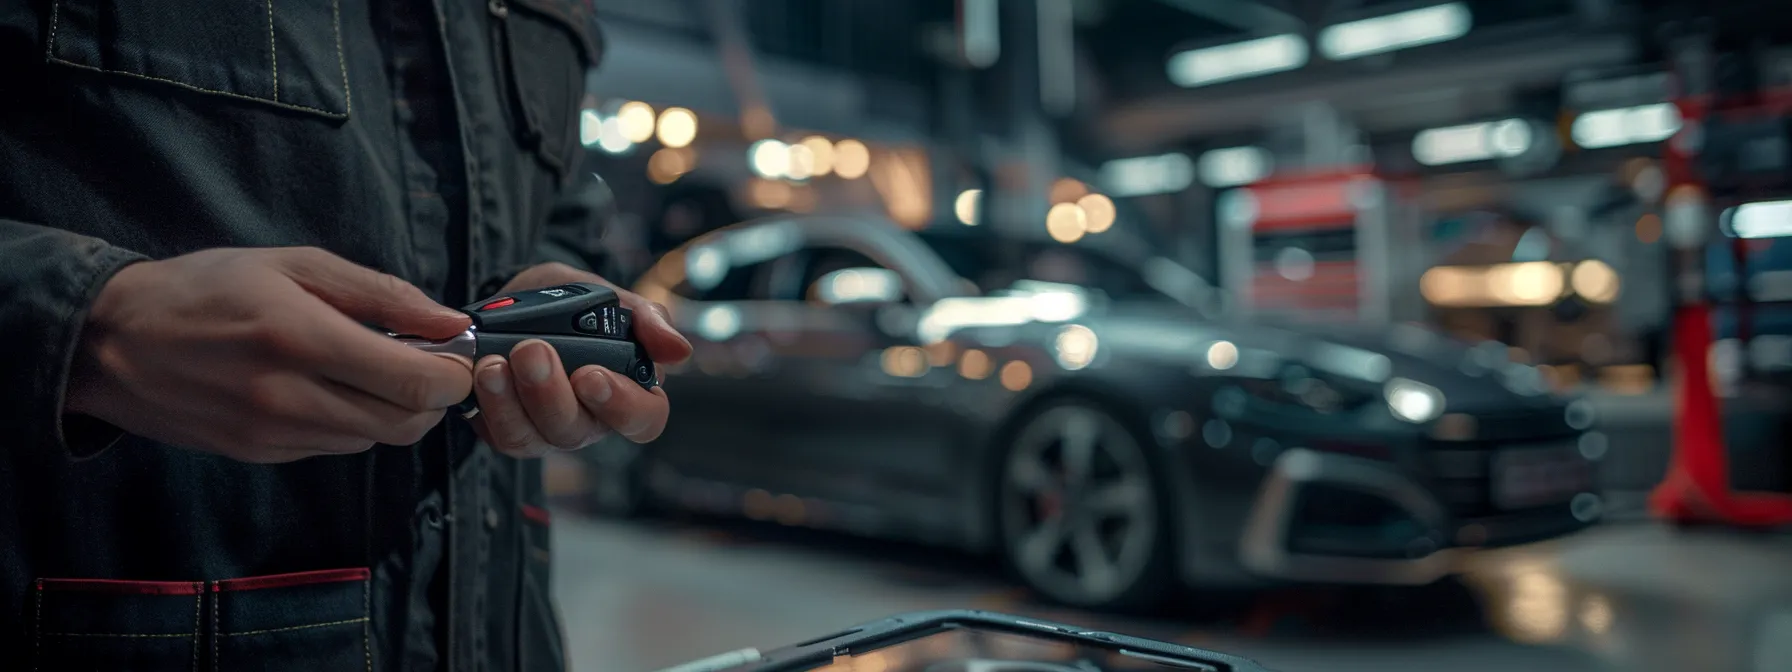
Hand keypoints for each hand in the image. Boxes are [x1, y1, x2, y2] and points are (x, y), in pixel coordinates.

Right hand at [65, 247, 475, 462]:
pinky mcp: (262, 455)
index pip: (413, 383)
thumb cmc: (207, 288)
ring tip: (374, 367)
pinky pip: (336, 446)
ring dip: (394, 409)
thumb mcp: (294, 266)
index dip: (452, 374)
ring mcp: (273, 434)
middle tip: (425, 362)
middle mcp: (288, 396)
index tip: (454, 352)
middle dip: (433, 397)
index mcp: (299, 338)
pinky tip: (333, 386)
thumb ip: (381, 295)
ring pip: (375, 439)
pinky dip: (354, 420)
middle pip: (406, 423)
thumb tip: (450, 321)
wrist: (112, 341)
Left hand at [469, 262, 691, 457]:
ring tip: (494, 363)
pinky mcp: (507, 430)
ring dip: (511, 401)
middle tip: (531, 350)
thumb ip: (646, 319)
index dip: (622, 406)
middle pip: (578, 430)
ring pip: (533, 438)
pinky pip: (499, 434)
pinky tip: (480, 372)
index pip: (644, 420)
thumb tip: (679, 350)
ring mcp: (546, 430)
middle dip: (550, 393)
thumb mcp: (611, 296)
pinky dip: (488, 404)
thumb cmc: (573, 305)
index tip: (592, 374)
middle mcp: (590, 419)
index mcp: (628, 392)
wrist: (516, 302)